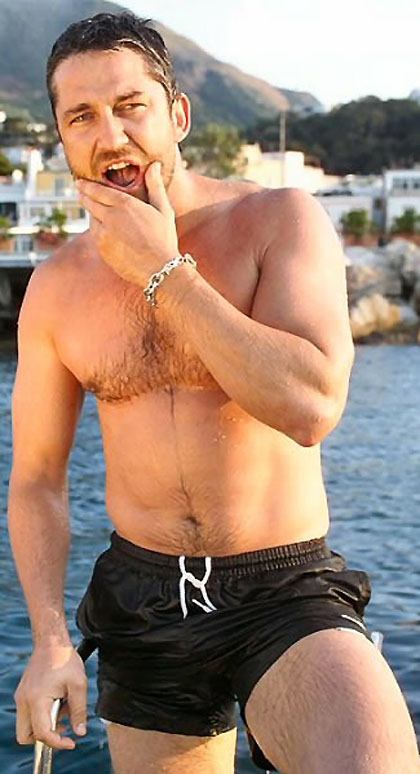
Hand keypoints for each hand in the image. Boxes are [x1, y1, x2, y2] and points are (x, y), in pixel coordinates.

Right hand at [14, 643, 87, 749]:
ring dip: (44, 724)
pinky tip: (57, 698)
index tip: (71, 742)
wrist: (51, 641)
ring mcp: (21, 697)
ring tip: (63, 705)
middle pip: (25, 736)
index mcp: (37, 700)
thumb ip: (79, 711)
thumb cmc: (65, 660)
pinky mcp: (23, 693)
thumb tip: (80, 732)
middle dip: (44, 737)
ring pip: (26, 726)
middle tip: (63, 725)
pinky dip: (42, 714)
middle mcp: (24, 701)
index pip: (42, 734)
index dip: (57, 742)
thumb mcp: (78, 685)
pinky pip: (29, 713)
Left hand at [77, 161, 178, 285]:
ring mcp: (103, 234)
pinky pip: (96, 235)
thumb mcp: (163, 209)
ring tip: (95, 211)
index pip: (98, 190)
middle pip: (89, 203)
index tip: (80, 182)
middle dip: (84, 196)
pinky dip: (98, 230)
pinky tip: (105, 231)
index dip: (87, 186)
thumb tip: (154, 165)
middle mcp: (110, 217)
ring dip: (92, 214)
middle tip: (80, 191)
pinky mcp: (102, 249)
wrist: (159, 270)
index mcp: (125, 204)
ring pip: (91, 219)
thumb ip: (155, 186)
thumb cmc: (164, 238)